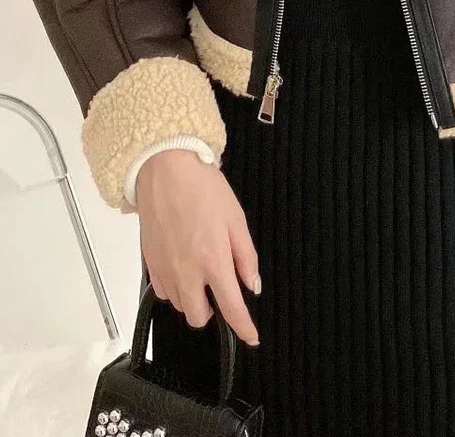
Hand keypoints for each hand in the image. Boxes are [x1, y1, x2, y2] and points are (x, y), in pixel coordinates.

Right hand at [137, 150, 260, 345]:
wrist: (165, 170)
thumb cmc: (202, 188)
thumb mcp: (236, 219)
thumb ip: (246, 257)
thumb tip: (252, 284)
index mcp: (213, 261)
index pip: (231, 308)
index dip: (244, 328)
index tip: (251, 337)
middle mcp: (186, 272)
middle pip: (199, 318)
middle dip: (213, 312)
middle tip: (221, 291)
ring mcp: (165, 270)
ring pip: (180, 306)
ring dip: (194, 299)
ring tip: (202, 274)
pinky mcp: (150, 263)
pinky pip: (163, 291)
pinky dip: (175, 288)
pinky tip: (183, 268)